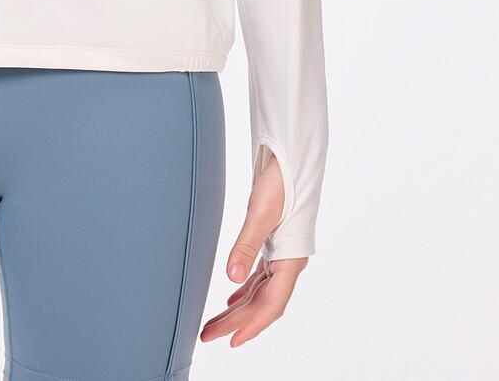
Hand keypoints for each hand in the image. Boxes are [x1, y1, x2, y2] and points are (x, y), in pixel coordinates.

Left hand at [199, 145, 308, 349]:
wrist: (289, 157)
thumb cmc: (280, 181)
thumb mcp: (260, 213)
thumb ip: (246, 246)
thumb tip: (231, 278)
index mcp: (290, 260)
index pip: (270, 305)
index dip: (251, 326)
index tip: (230, 341)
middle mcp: (288, 261)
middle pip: (262, 302)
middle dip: (236, 322)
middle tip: (208, 335)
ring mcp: (282, 252)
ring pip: (260, 291)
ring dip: (238, 308)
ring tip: (215, 322)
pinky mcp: (274, 242)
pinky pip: (260, 276)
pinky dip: (245, 289)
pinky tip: (231, 297)